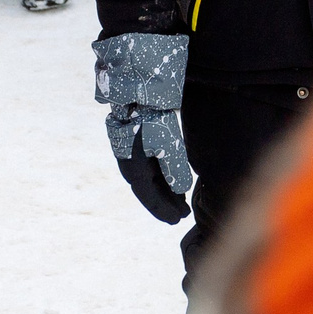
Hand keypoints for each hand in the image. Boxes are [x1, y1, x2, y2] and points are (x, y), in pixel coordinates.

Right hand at [104, 100, 190, 222]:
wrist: (138, 92)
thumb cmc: (153, 120)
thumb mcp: (167, 146)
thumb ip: (174, 170)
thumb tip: (180, 191)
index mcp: (134, 169)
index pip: (149, 197)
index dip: (164, 210)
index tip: (178, 221)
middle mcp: (130, 165)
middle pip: (149, 191)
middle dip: (165, 204)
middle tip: (182, 215)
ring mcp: (133, 155)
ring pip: (150, 179)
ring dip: (165, 191)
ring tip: (181, 202)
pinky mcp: (138, 145)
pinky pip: (151, 168)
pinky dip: (163, 177)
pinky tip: (174, 180)